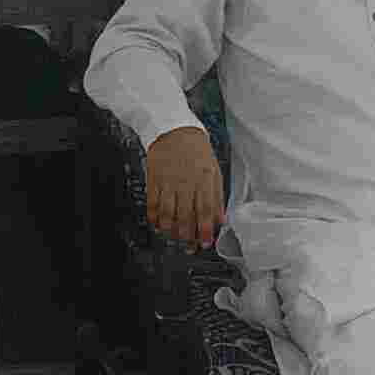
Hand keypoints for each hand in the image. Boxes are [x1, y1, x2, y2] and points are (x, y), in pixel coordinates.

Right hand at [142, 126, 224, 248]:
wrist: (174, 130)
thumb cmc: (197, 151)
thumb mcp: (214, 171)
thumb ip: (217, 196)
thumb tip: (221, 219)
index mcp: (204, 179)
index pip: (205, 209)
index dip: (205, 229)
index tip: (205, 243)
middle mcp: (186, 182)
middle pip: (186, 214)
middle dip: (188, 234)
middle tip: (189, 244)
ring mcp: (168, 181)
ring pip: (167, 212)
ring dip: (171, 229)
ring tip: (175, 236)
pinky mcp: (153, 180)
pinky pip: (152, 204)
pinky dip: (154, 218)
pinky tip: (159, 225)